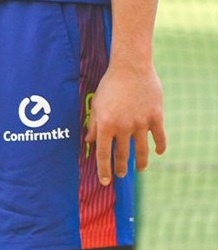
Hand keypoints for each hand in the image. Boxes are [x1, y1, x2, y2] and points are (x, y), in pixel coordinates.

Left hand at [85, 59, 165, 185]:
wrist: (130, 67)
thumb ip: (94, 124)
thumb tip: (89, 141)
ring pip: (141, 150)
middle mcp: (123, 127)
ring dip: (140, 163)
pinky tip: (158, 153)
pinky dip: (160, 147)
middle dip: (120, 168)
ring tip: (139, 169)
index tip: (105, 182)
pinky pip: (159, 137)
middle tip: (121, 175)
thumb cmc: (110, 84)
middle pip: (122, 154)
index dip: (103, 169)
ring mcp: (141, 123)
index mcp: (106, 124)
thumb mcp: (96, 104)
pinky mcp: (156, 117)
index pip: (103, 153)